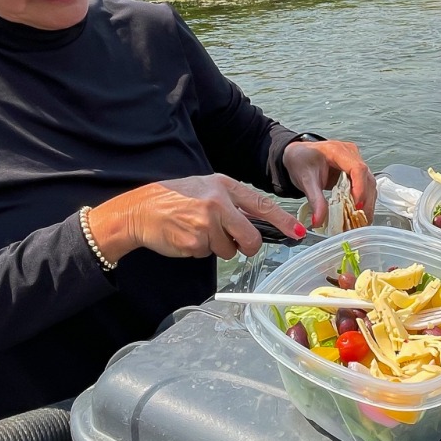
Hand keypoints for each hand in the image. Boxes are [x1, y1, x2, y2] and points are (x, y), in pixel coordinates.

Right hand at [87, 174, 303, 261]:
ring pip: (229, 250)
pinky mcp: (194, 242)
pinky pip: (209, 254)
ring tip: (198, 231)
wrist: (141, 210)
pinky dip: (200, 250)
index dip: (283, 220)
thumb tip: (254, 223)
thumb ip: (231, 202)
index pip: (261, 204)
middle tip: (236, 243)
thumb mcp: (206, 188)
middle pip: (250, 237)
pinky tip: (187, 237)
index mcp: (224, 186)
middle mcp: (218, 203)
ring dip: (217, 246)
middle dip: (247, 246)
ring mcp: (206, 223)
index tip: (299, 232)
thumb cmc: (176, 199)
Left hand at [282, 138, 375, 227]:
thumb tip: (319, 220)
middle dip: (365, 201)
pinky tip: (357, 215)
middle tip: (360, 220)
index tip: (356, 206)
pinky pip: (364, 188)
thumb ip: (314, 200)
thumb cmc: (301, 161)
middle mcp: (351, 155)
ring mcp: (355, 163)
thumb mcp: (305, 180)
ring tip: (359, 221)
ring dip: (366, 204)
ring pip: (369, 184)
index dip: (360, 188)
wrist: (298, 156)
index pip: (358, 168)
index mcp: (338, 151)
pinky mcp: (355, 173)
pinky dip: (362, 202)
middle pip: (367, 178)